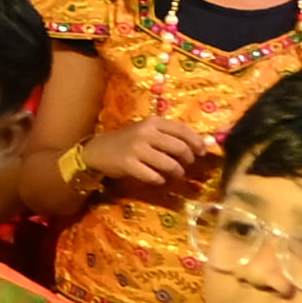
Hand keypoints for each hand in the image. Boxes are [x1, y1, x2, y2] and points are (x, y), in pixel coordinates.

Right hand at [78, 114, 220, 204]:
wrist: (99, 150)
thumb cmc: (128, 141)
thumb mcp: (147, 131)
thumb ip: (170, 136)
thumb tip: (201, 145)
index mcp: (153, 121)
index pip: (183, 130)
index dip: (197, 142)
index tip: (202, 152)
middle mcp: (146, 133)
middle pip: (180, 148)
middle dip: (188, 160)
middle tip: (187, 165)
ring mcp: (137, 149)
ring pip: (170, 164)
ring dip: (177, 173)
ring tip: (175, 174)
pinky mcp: (129, 164)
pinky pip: (154, 177)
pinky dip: (160, 181)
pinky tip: (157, 179)